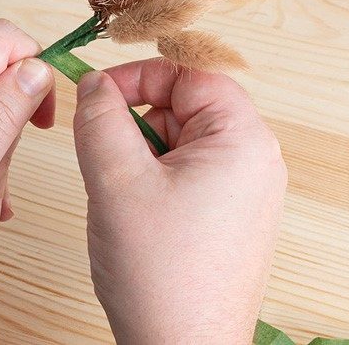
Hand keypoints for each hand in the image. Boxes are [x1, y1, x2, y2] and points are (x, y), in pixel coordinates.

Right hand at [73, 60, 286, 344]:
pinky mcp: (232, 211)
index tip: (97, 93)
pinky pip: (187, 170)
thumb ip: (100, 118)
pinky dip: (155, 177)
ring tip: (126, 194)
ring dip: (143, 153)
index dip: (139, 76)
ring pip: (181, 139)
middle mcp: (255, 158)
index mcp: (243, 139)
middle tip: (108, 156)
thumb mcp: (116, 180)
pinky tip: (141, 211)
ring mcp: (246, 187)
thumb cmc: (161, 276)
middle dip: (138, 122)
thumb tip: (93, 84)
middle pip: (186, 106)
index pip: (189, 74)